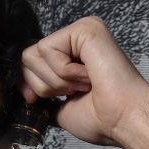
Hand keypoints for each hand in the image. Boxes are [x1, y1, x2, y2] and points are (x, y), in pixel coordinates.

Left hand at [19, 17, 148, 148]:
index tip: (35, 99)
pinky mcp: (85, 28)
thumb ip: (44, 94)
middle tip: (74, 92)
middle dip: (43, 84)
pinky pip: (48, 48)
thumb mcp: (61, 108)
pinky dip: (64, 72)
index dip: (26, 82)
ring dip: (56, 80)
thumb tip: (25, 91)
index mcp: (73, 55)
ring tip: (83, 85)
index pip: (30, 59)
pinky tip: (87, 76)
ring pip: (33, 53)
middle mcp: (77, 39)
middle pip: (26, 56)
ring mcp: (81, 31)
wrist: (123, 120)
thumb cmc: (102, 119)